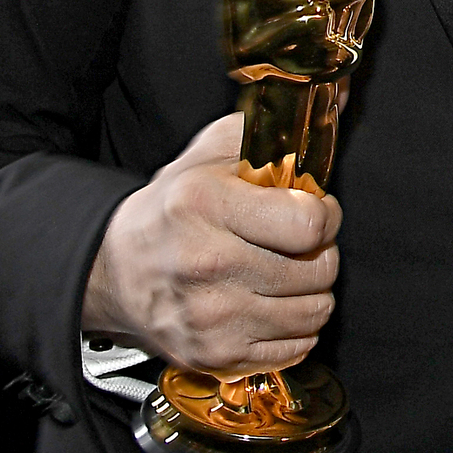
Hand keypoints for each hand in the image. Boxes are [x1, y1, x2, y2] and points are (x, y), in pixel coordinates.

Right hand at [81, 114, 340, 374]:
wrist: (116, 270)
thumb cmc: (173, 210)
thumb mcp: (210, 153)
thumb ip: (271, 128)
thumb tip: (337, 97)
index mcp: (207, 206)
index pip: (309, 222)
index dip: (326, 215)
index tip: (317, 211)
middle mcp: (208, 264)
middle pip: (318, 270)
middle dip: (321, 253)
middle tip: (300, 245)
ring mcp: (211, 317)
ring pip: (313, 313)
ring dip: (312, 292)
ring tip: (287, 274)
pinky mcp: (215, 355)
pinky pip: (295, 348)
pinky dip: (295, 328)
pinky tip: (272, 305)